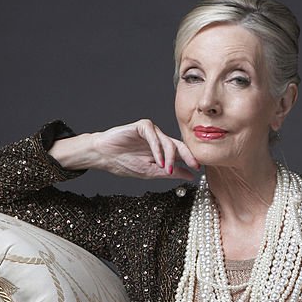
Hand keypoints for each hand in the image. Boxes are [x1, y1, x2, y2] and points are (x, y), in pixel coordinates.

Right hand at [53, 119, 199, 179]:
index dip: (191, 159)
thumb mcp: (151, 172)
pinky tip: (158, 160)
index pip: (181, 153)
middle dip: (188, 156)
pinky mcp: (142, 126)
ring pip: (167, 141)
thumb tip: (190, 176)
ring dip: (169, 157)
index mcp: (163, 150)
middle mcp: (159, 139)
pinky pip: (154, 135)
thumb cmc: (124, 163)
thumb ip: (170, 173)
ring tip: (167, 169)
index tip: (198, 169)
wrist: (104, 156)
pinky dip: (157, 148)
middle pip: (178, 144)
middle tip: (194, 165)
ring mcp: (151, 132)